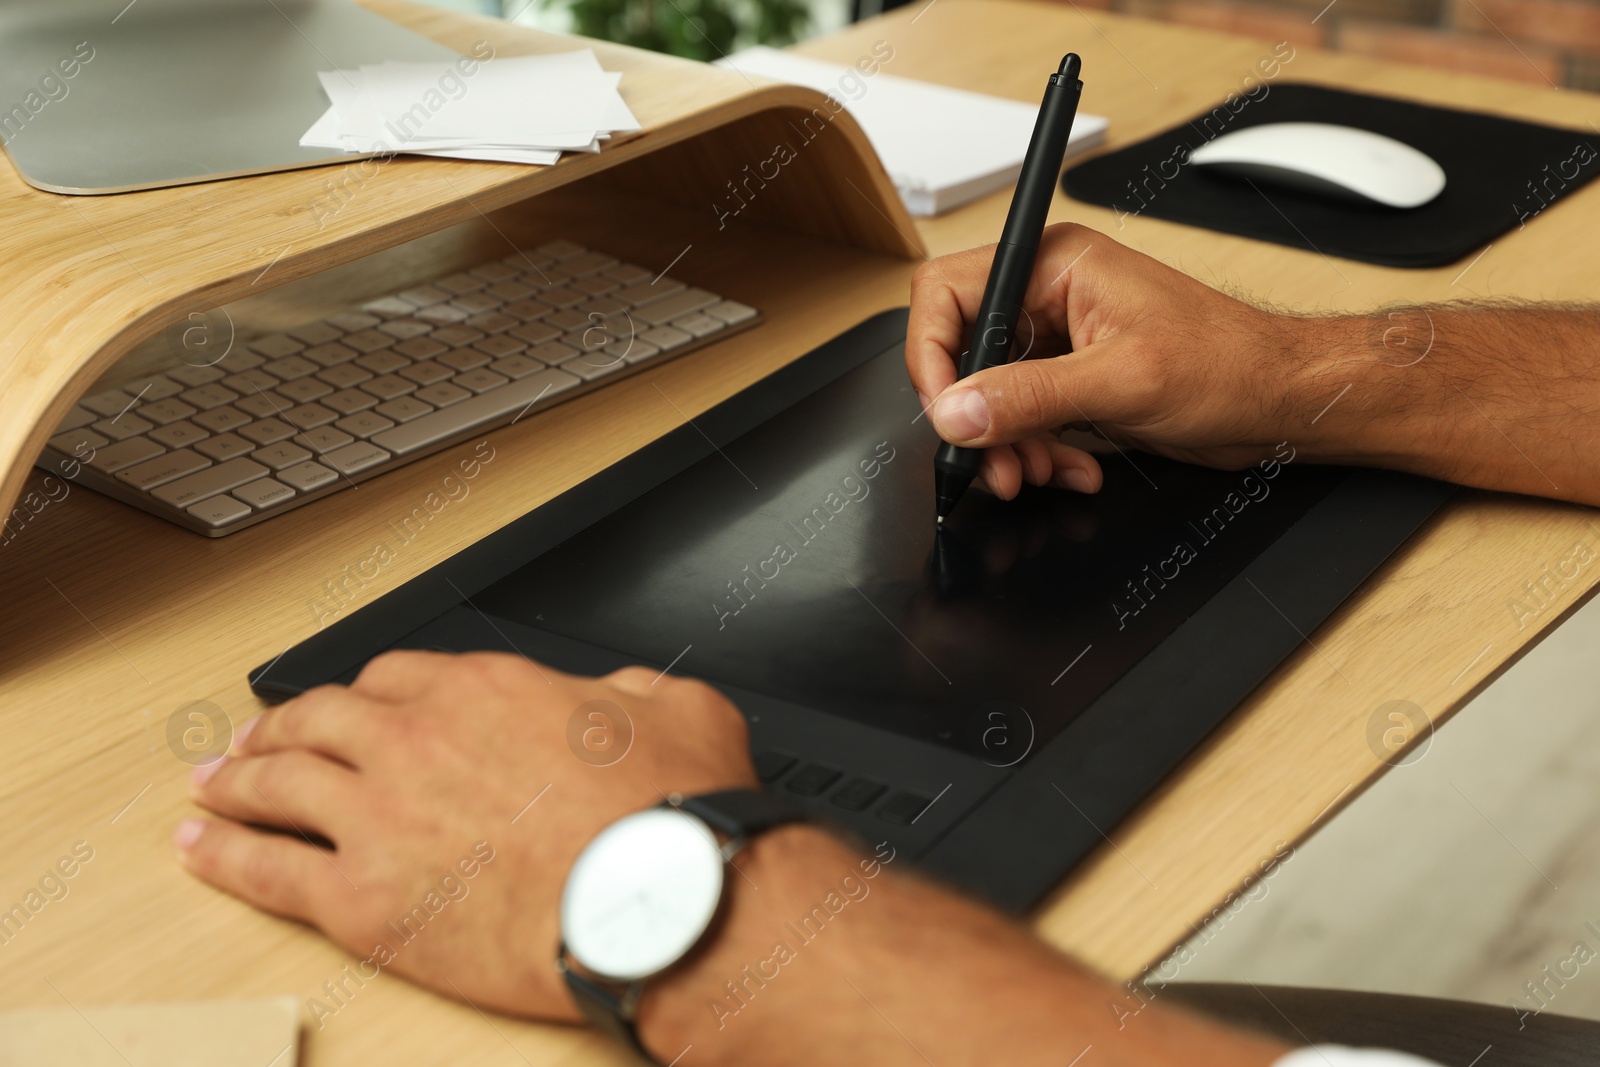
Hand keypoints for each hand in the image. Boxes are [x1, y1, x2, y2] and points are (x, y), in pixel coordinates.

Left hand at [175, 651, 756, 1020]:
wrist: (660, 906)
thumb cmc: (672, 820)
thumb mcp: (682, 712)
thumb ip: (638, 692)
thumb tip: (628, 695)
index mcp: (484, 689)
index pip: (392, 679)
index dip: (362, 696)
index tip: (351, 711)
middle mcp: (415, 738)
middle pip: (319, 719)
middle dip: (280, 725)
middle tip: (257, 738)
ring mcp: (379, 816)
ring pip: (277, 781)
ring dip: (235, 778)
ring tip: (211, 785)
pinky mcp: (363, 899)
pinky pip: (267, 869)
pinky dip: (223, 854)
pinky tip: (200, 847)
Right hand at [907, 222, 1305, 497]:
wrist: (1278, 401)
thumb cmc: (1228, 363)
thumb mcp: (1122, 380)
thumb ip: (1030, 396)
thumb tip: (958, 411)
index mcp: (1055, 264)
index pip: (947, 293)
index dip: (932, 355)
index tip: (946, 411)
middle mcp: (1048, 295)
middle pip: (962, 353)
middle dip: (976, 418)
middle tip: (996, 462)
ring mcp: (1058, 340)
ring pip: (988, 396)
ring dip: (1008, 446)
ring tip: (1039, 472)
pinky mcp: (1070, 379)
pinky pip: (1021, 419)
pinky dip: (1036, 452)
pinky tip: (1071, 468)